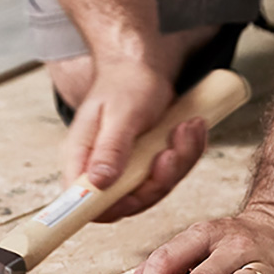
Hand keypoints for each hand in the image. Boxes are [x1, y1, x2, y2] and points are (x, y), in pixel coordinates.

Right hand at [62, 59, 205, 221]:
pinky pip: (169, 174)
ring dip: (178, 161)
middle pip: (127, 202)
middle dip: (158, 180)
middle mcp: (100, 170)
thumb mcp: (120, 114)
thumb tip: (97, 184)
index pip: (82, 201)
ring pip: (154, 189)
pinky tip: (191, 126)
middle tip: (171, 149)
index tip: (135, 195)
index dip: (107, 208)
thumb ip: (110, 150)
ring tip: (188, 127)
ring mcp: (124, 170)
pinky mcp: (145, 166)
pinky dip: (186, 152)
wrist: (139, 66)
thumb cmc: (124, 84)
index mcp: (82, 158)